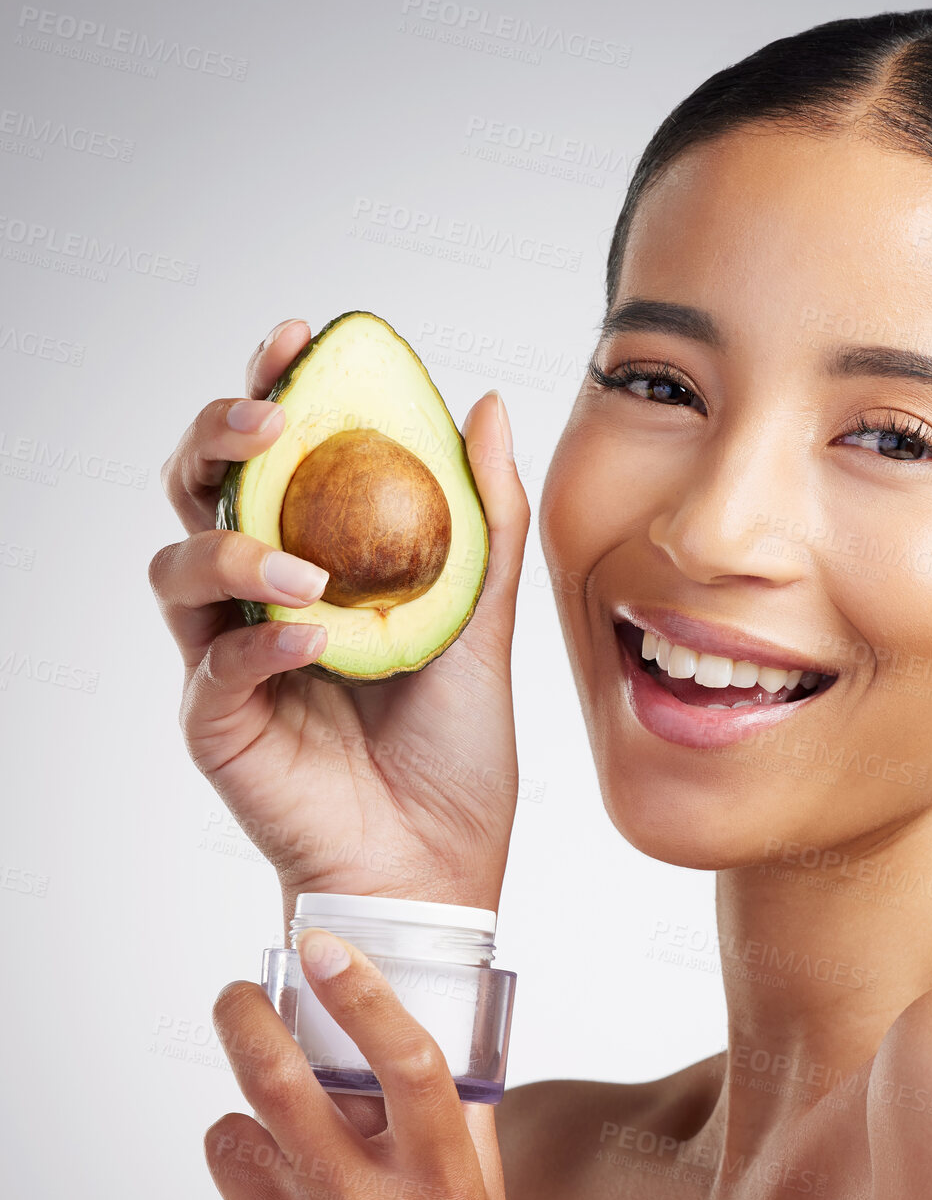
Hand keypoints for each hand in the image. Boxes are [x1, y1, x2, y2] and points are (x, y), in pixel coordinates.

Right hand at [149, 320, 530, 915]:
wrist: (442, 859)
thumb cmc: (455, 748)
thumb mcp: (484, 620)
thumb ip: (485, 519)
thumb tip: (487, 405)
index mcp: (317, 567)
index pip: (273, 462)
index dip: (271, 391)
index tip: (300, 340)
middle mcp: (261, 605)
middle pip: (198, 491)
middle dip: (220, 436)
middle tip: (272, 418)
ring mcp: (231, 663)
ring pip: (176, 570)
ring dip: (233, 550)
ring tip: (306, 572)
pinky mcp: (218, 726)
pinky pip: (213, 669)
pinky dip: (259, 646)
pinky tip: (314, 639)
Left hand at [198, 929, 523, 1199]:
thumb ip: (454, 1124)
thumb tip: (413, 1045)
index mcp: (444, 1184)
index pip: (407, 1064)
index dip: (363, 993)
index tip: (325, 946)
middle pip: (282, 1085)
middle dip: (247, 1020)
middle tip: (239, 997)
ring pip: (229, 1147)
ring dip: (246, 1136)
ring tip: (280, 1158)